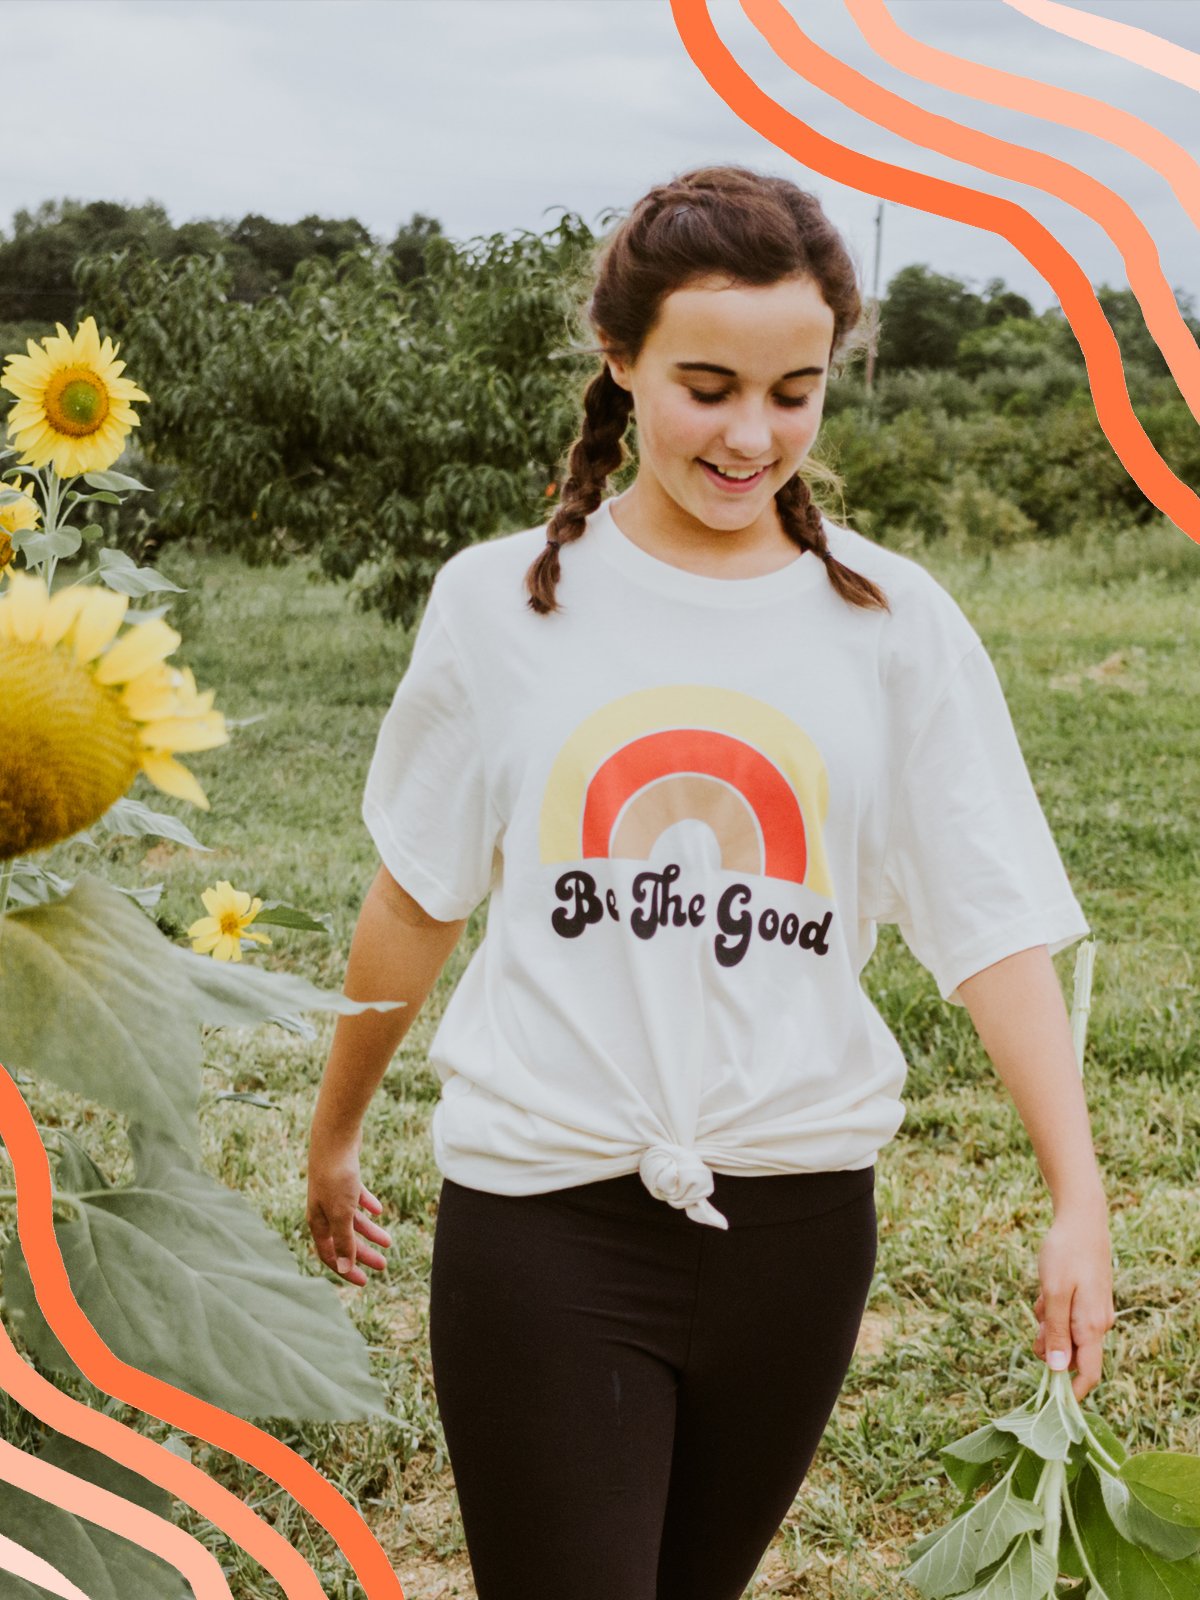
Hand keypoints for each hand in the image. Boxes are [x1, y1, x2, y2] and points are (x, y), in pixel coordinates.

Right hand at [306, 1122, 391, 1287]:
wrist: (336, 1138)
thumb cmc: (336, 1177)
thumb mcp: (342, 1213)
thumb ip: (344, 1240)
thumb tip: (345, 1269)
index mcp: (318, 1222)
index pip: (330, 1254)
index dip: (346, 1269)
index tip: (363, 1282)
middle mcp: (323, 1210)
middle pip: (344, 1239)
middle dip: (363, 1253)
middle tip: (383, 1265)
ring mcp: (334, 1194)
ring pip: (352, 1220)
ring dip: (370, 1232)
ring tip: (389, 1242)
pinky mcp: (345, 1178)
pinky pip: (357, 1198)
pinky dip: (367, 1206)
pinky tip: (379, 1211)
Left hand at [1033, 1200, 1115, 1403]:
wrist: (1081, 1219)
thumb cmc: (1065, 1254)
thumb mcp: (1054, 1294)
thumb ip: (1057, 1332)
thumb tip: (1059, 1370)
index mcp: (1092, 1327)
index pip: (1089, 1374)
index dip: (1070, 1391)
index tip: (1047, 1396)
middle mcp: (1098, 1323)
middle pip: (1073, 1355)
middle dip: (1050, 1347)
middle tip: (1038, 1323)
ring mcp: (1094, 1311)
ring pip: (1066, 1334)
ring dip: (1049, 1324)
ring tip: (1042, 1298)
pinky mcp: (1088, 1299)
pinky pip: (1066, 1316)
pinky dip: (1052, 1309)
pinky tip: (1047, 1288)